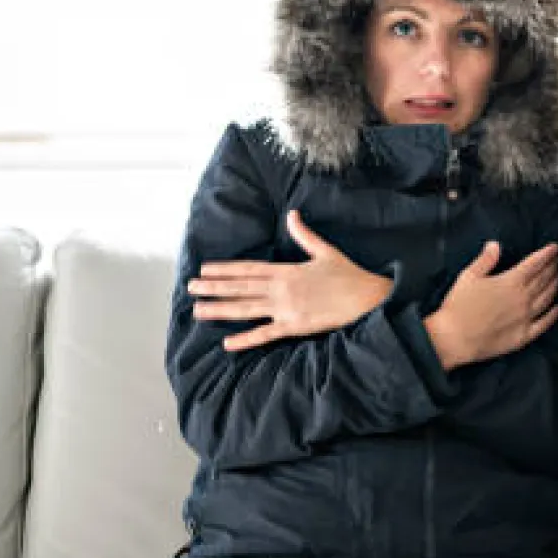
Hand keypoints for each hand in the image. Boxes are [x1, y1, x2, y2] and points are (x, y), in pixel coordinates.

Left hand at [191, 210, 392, 350]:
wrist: (367, 298)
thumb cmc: (348, 274)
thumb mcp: (325, 250)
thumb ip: (304, 234)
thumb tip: (292, 214)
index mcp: (287, 270)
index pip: (249, 269)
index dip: (225, 269)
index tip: (205, 269)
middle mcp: (282, 289)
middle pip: (241, 288)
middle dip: (214, 288)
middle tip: (190, 289)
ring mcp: (286, 309)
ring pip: (247, 309)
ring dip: (221, 310)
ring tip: (198, 311)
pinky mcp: (295, 327)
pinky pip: (266, 334)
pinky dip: (246, 339)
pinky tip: (228, 343)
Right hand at [423, 241, 557, 370]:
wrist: (454, 339)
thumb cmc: (458, 306)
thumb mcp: (468, 276)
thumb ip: (485, 260)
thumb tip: (495, 244)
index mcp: (511, 282)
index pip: (534, 264)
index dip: (546, 254)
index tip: (555, 248)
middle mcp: (523, 299)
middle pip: (544, 279)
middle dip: (553, 267)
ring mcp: (525, 318)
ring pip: (547, 299)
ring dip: (555, 286)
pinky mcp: (523, 336)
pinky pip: (544, 324)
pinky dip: (553, 315)